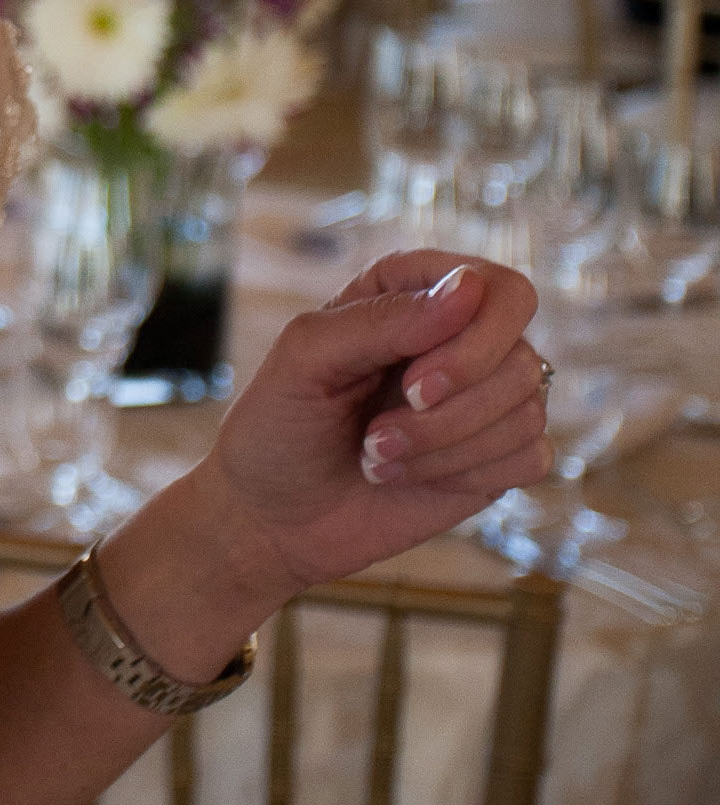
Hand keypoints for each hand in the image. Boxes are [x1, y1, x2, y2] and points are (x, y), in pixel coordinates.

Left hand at [196, 250, 548, 605]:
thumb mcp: (304, 357)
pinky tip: (408, 478)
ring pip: (527, 411)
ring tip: (375, 456)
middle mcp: (461, 337)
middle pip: (521, 356)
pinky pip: (532, 458)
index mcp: (412, 291)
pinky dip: (465, 474)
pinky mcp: (499, 456)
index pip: (499, 289)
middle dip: (450, 409)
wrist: (272, 515)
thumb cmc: (278, 424)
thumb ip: (382, 318)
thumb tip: (471, 288)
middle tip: (378, 434)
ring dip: (443, 446)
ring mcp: (486, 398)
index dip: (474, 339)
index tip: (411, 385)